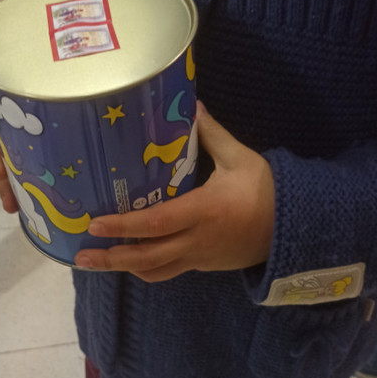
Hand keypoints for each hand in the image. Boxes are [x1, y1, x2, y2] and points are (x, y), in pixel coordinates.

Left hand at [74, 102, 274, 281]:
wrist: (296, 228)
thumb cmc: (268, 191)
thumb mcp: (241, 158)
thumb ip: (212, 134)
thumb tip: (192, 106)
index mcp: (204, 212)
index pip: (156, 224)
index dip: (123, 226)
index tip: (95, 224)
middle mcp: (196, 240)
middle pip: (147, 258)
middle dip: (111, 259)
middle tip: (80, 257)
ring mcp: (199, 258)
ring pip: (155, 271)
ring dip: (125, 268)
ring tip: (97, 262)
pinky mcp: (203, 266)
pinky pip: (169, 271)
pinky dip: (146, 267)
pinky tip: (130, 258)